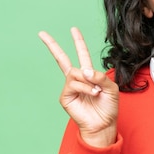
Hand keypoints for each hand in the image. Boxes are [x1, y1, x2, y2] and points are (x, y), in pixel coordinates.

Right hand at [38, 27, 118, 146]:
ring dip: (88, 82)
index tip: (73, 29)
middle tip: (41, 33)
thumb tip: (84, 71)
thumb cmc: (108, 107)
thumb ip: (100, 76)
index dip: (78, 42)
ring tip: (96, 92)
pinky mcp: (65, 97)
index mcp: (89, 75)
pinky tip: (92, 94)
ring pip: (74, 73)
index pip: (82, 55)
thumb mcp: (111, 88)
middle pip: (62, 59)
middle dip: (52, 46)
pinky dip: (85, 88)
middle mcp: (77, 79)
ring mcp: (70, 88)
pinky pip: (73, 84)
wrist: (104, 124)